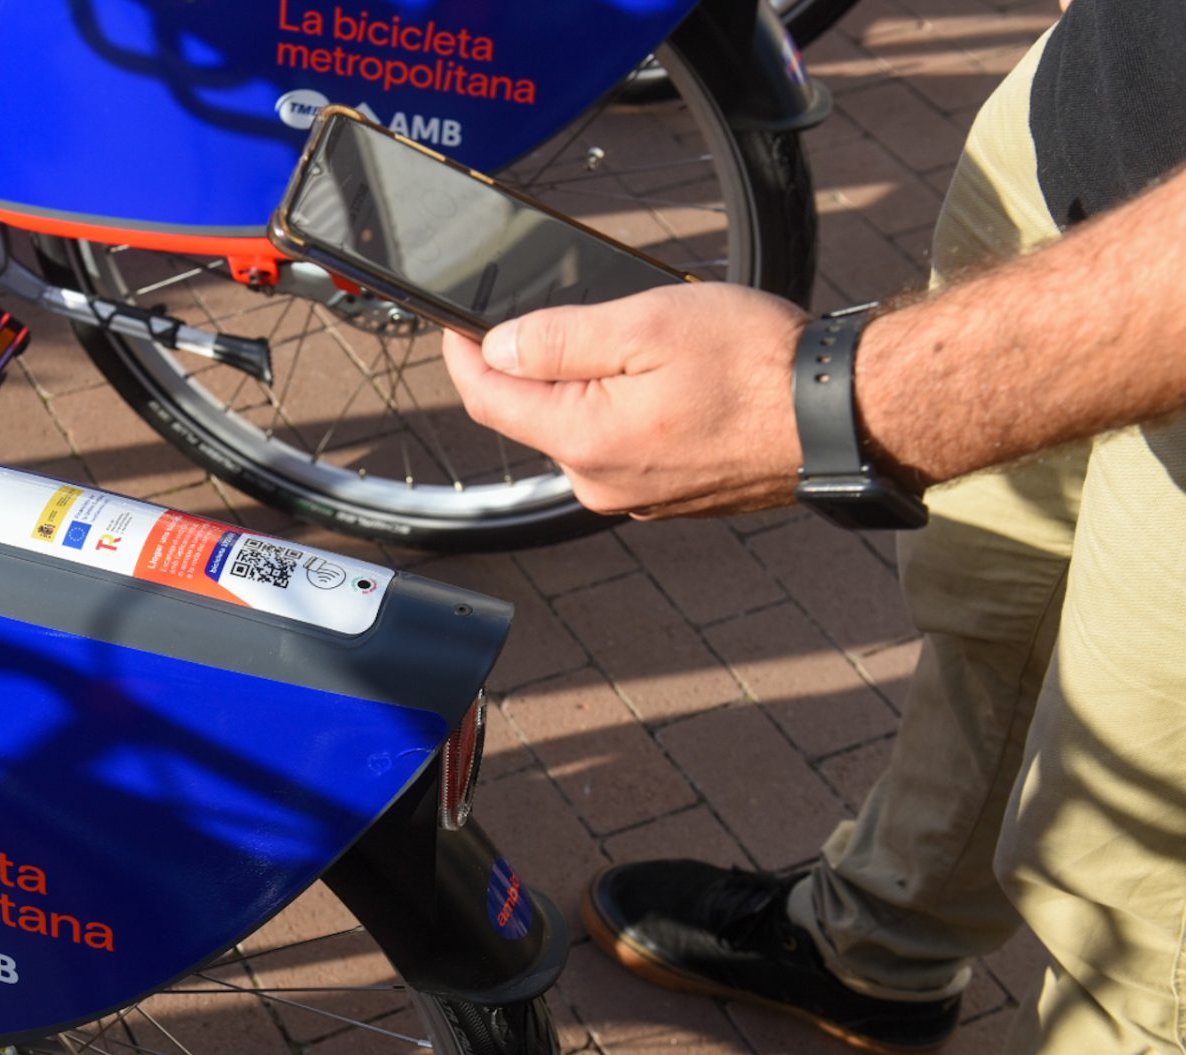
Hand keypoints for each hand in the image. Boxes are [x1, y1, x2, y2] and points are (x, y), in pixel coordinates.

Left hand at [442, 283, 810, 517]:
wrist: (840, 415)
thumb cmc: (757, 365)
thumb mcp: (646, 325)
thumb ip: (558, 339)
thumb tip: (497, 346)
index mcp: (584, 442)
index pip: (488, 400)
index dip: (464, 355)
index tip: (456, 324)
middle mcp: (600, 483)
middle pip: (535, 414)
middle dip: (540, 365)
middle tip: (584, 316)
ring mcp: (634, 496)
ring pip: (580, 428)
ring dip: (591, 385)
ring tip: (648, 348)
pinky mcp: (666, 496)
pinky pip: (622, 446)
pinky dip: (627, 409)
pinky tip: (670, 383)